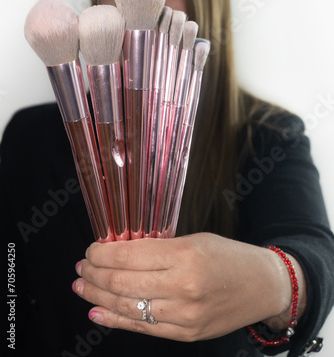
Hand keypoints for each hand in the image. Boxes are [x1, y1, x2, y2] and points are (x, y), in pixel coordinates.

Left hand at [72, 233, 302, 341]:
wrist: (263, 286)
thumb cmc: (229, 256)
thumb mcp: (194, 240)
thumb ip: (158, 248)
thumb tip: (119, 252)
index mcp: (184, 255)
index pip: (129, 255)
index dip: (102, 253)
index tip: (91, 249)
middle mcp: (182, 287)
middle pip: (122, 282)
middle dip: (95, 275)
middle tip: (82, 268)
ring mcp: (184, 315)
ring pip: (127, 307)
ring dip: (98, 297)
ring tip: (82, 287)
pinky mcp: (186, 333)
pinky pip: (143, 327)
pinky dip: (116, 319)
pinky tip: (98, 311)